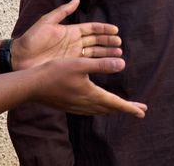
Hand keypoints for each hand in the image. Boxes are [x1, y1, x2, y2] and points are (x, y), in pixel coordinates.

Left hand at [13, 0, 122, 69]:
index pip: (92, 29)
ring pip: (94, 52)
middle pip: (96, 41)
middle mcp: (75, 42)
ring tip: (118, 54)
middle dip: (108, 42)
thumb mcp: (47, 22)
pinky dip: (98, 63)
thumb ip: (62, 11)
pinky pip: (87, 63)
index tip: (115, 31)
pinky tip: (106, 64)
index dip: (104, 29)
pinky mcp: (70, 65)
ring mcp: (73, 54)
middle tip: (119, 44)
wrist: (20, 58)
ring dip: (107, 53)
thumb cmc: (31, 39)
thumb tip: (77, 0)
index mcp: (71, 31)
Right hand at [32, 57, 147, 117]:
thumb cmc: (55, 72)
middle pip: (110, 108)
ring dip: (114, 109)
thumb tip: (123, 63)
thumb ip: (102, 65)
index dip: (130, 107)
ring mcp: (76, 106)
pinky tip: (99, 105)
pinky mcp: (69, 105)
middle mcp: (85, 103)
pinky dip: (101, 108)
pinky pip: (90, 110)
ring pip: (100, 110)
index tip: (142, 111)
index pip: (115, 103)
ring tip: (123, 107)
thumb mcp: (81, 64)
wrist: (31, 85)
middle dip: (126, 108)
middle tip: (140, 110)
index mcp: (91, 95)